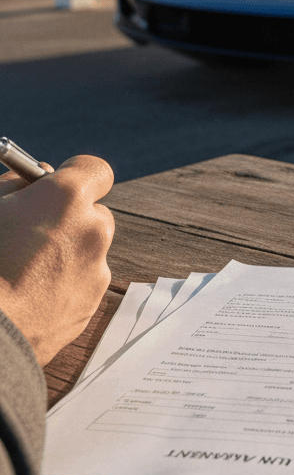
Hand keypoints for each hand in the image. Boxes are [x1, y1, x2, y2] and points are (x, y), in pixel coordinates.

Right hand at [0, 155, 114, 365]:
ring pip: (87, 252)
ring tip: (20, 273)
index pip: (95, 170)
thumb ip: (15, 186)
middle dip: (69, 220)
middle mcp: (92, 230)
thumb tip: (36, 181)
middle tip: (30, 232)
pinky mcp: (91, 304)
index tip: (54, 186)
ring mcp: (96, 270)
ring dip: (65, 255)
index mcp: (66, 198)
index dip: (75, 176)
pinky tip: (27, 297)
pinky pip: (81, 284)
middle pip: (93, 214)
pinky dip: (62, 286)